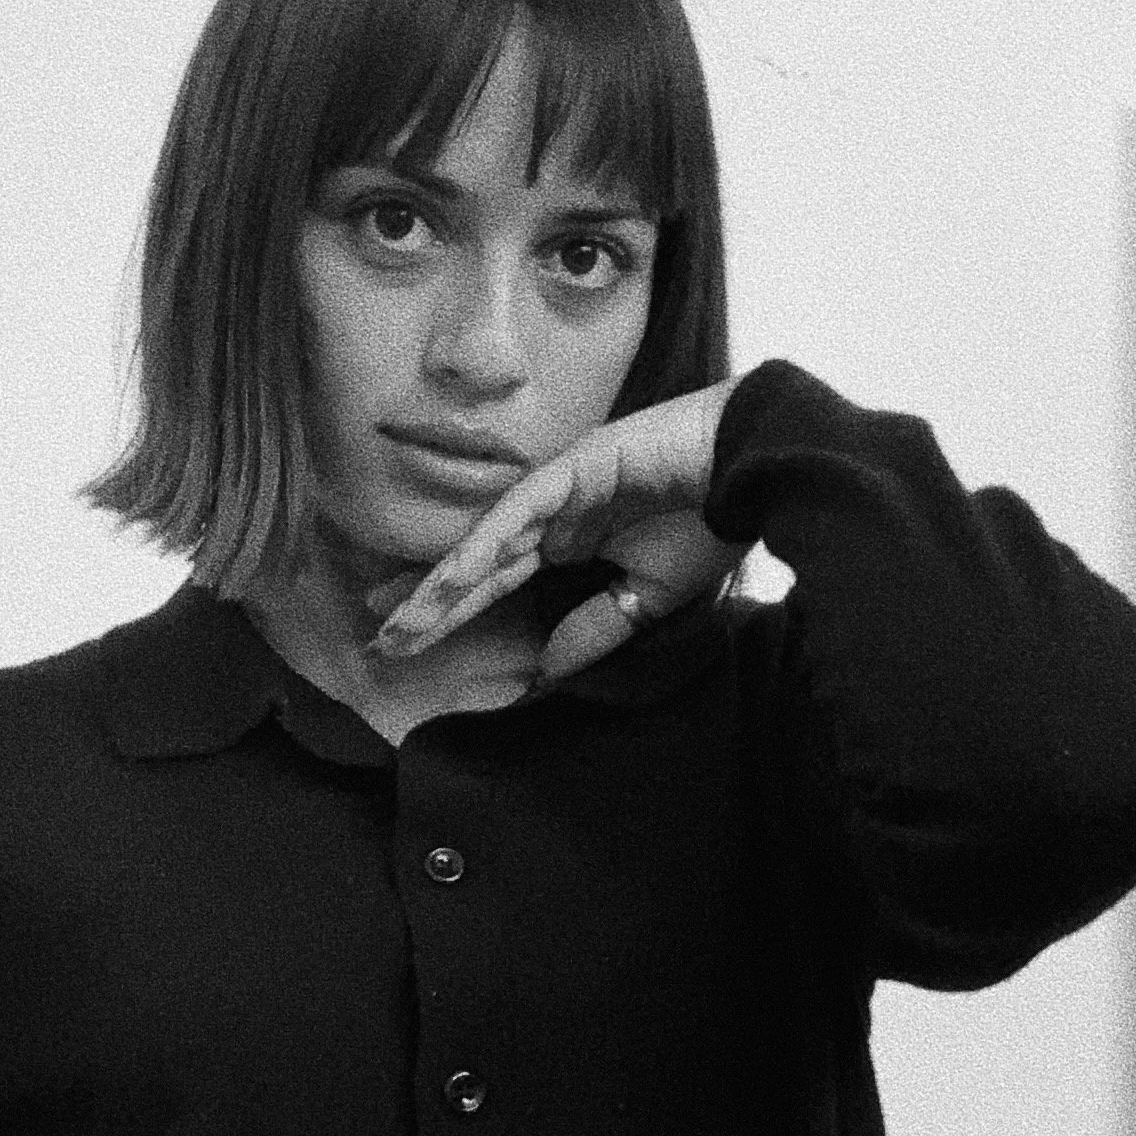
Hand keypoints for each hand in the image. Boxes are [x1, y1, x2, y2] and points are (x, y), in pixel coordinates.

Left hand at [373, 380, 737, 683]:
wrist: (755, 465)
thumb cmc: (714, 521)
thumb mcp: (648, 597)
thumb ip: (595, 628)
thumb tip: (546, 670)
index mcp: (569, 541)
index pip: (495, 581)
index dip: (452, 610)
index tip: (411, 642)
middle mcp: (552, 515)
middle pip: (475, 566)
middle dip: (427, 605)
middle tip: (380, 640)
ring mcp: (558, 489)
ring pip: (485, 543)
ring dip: (441, 584)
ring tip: (400, 620)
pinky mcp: (573, 467)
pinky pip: (517, 512)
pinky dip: (484, 546)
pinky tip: (452, 579)